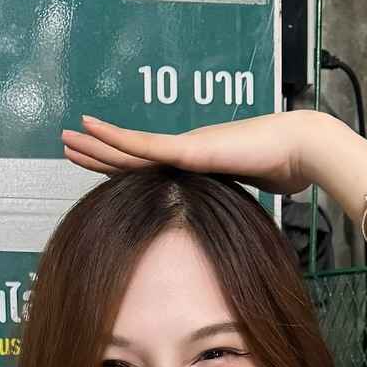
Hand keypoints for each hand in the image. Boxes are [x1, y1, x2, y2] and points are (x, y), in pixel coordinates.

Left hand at [61, 109, 331, 197]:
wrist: (299, 150)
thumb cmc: (283, 171)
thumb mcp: (245, 199)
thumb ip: (229, 207)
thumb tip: (231, 236)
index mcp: (194, 166)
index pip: (148, 170)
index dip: (119, 166)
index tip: (95, 164)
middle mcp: (184, 152)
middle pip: (131, 156)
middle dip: (97, 152)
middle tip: (67, 144)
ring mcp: (184, 147)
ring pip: (129, 148)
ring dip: (96, 142)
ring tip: (68, 137)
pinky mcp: (188, 148)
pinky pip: (144, 146)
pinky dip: (116, 138)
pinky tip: (93, 130)